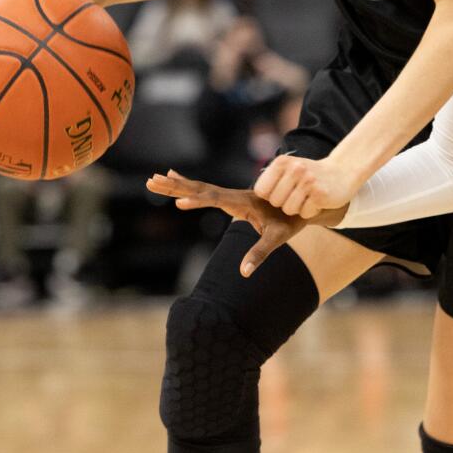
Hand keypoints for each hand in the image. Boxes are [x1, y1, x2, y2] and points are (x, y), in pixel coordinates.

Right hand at [146, 170, 303, 275]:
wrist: (301, 204)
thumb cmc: (289, 221)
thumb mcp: (276, 238)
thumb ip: (259, 253)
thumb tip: (244, 273)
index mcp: (241, 201)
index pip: (214, 199)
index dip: (196, 200)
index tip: (178, 201)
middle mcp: (232, 194)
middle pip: (199, 188)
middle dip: (175, 186)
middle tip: (151, 181)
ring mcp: (230, 195)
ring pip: (198, 187)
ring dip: (176, 184)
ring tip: (153, 179)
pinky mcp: (230, 198)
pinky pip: (204, 191)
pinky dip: (188, 186)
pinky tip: (176, 182)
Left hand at [253, 151, 359, 218]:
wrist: (342, 172)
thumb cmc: (309, 175)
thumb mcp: (288, 170)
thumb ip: (271, 181)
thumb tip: (248, 197)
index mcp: (282, 162)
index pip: (261, 191)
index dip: (271, 196)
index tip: (283, 191)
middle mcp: (294, 168)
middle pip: (275, 202)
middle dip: (285, 203)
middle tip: (299, 193)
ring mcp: (308, 180)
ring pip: (289, 210)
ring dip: (298, 208)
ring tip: (308, 196)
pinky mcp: (320, 193)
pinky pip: (305, 214)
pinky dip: (311, 211)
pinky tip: (318, 200)